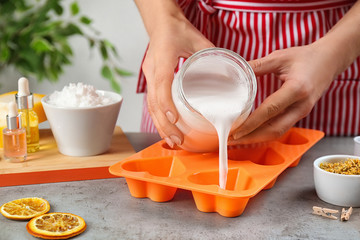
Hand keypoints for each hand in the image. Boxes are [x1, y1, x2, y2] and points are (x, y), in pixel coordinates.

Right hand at [142, 13, 213, 146]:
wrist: (160, 23)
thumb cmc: (177, 29)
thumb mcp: (198, 40)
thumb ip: (214, 57)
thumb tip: (230, 77)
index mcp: (163, 57)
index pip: (161, 83)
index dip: (166, 103)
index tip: (174, 120)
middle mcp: (152, 69)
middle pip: (153, 102)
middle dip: (164, 124)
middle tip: (177, 140)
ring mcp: (149, 75)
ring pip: (150, 106)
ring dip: (160, 125)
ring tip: (172, 141)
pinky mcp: (151, 80)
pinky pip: (152, 103)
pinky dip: (159, 118)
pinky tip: (166, 129)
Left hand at [229, 43, 337, 143]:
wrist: (330, 60)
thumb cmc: (306, 57)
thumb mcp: (280, 57)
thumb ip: (257, 66)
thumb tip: (234, 72)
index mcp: (297, 89)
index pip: (270, 111)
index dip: (251, 123)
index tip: (235, 131)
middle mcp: (301, 105)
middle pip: (274, 129)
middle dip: (251, 137)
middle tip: (231, 139)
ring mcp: (302, 112)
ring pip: (278, 132)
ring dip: (257, 138)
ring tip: (238, 139)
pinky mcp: (299, 114)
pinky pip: (281, 128)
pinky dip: (265, 133)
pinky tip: (252, 133)